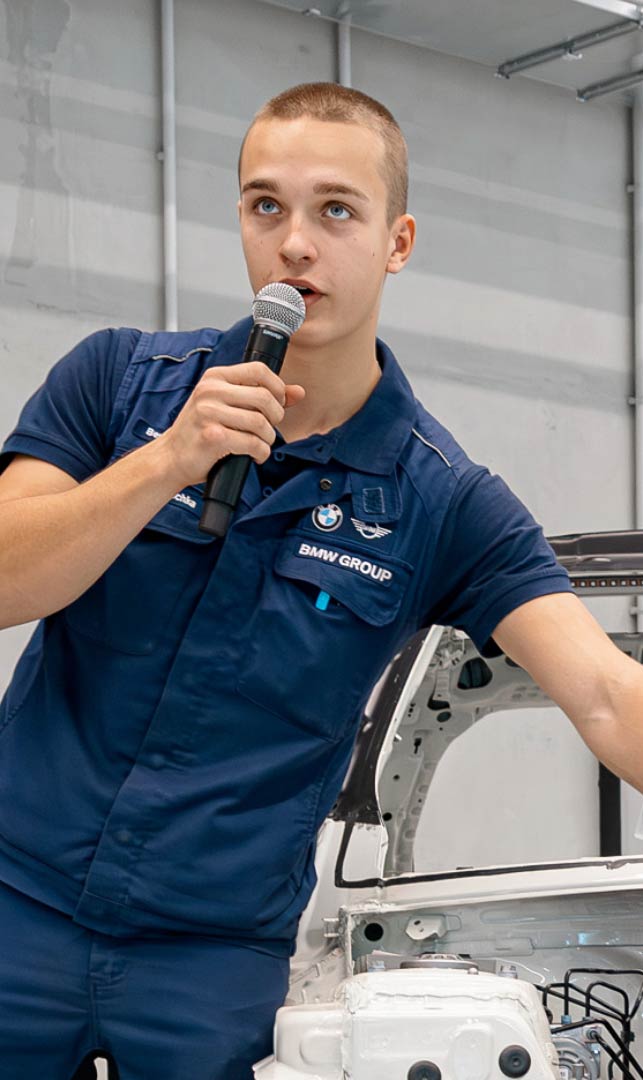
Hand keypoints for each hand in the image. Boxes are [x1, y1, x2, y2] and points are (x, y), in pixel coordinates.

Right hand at [155, 361, 305, 488]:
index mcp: (215, 378)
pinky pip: (253, 443)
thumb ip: (261, 395)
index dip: (277, 387)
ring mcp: (209, 413)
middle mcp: (210, 391)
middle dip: (276, 418)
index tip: (277, 404)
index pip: (259, 370)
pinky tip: (254, 455)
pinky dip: (260, 453)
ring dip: (268, 439)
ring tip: (260, 444)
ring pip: (261, 423)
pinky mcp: (212, 437)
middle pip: (265, 397)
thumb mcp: (226, 405)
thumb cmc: (199, 432)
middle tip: (268, 429)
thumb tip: (298, 392)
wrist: (171, 458)